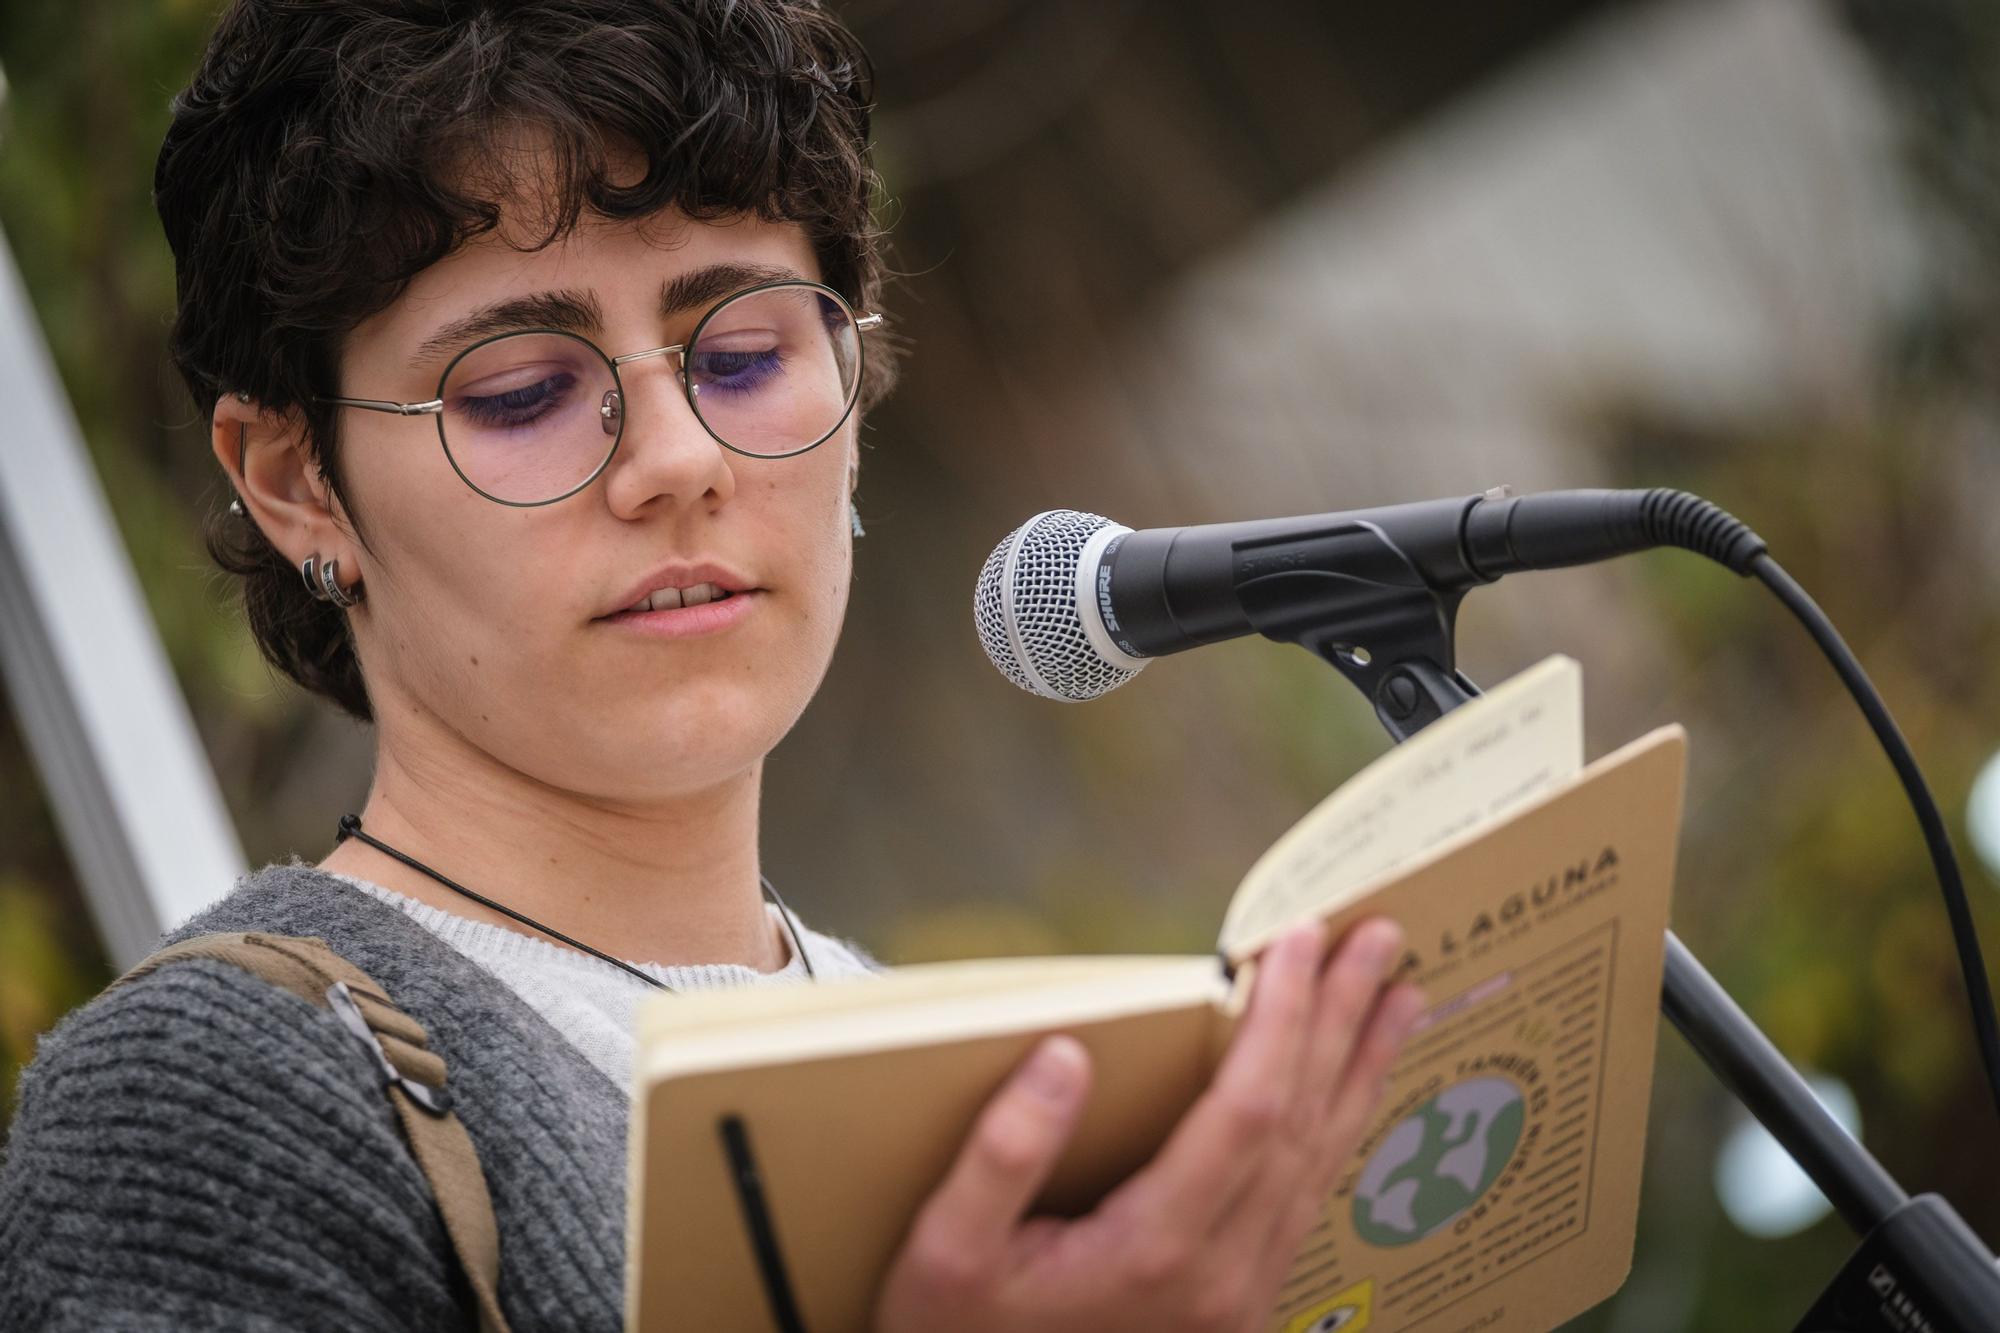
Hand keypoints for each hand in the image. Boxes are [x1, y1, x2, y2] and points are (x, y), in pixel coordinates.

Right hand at [874, 917, 1423, 1332]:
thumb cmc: (958, 1331)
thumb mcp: (946, 1252)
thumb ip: (1002, 1155)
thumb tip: (1063, 1055)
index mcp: (1155, 1249)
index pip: (1244, 1110)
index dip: (1277, 1020)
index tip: (1292, 942)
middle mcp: (1221, 1274)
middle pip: (1301, 1124)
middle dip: (1339, 1021)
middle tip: (1375, 937)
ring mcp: (1243, 1295)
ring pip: (1320, 1160)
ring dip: (1359, 1068)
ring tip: (1396, 995)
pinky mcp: (1244, 1302)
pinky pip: (1307, 1194)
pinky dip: (1339, 1124)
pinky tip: (1352, 1086)